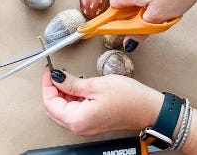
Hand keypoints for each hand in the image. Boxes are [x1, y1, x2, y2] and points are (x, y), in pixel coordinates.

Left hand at [42, 68, 163, 135]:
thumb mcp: (96, 85)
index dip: (47, 85)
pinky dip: (73, 98)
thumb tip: (57, 78)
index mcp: (77, 120)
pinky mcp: (93, 122)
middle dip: (53, 89)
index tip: (50, 71)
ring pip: (64, 109)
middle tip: (57, 73)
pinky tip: (78, 86)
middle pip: (54, 108)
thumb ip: (72, 83)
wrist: (148, 108)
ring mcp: (86, 126)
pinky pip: (75, 111)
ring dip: (63, 93)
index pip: (50, 103)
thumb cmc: (128, 98)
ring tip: (69, 77)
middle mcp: (79, 127)